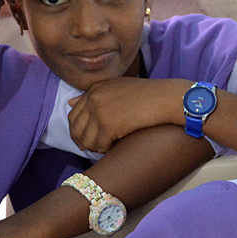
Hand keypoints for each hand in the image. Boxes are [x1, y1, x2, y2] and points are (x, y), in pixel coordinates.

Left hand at [67, 78, 187, 153]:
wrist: (166, 98)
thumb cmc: (148, 94)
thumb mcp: (118, 87)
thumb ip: (94, 94)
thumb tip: (70, 103)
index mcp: (95, 89)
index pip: (73, 114)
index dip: (78, 130)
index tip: (86, 139)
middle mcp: (94, 98)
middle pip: (75, 128)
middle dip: (82, 141)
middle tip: (93, 148)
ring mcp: (100, 111)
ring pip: (86, 140)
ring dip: (95, 147)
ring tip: (106, 147)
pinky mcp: (109, 125)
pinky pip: (99, 145)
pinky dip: (105, 150)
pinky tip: (114, 147)